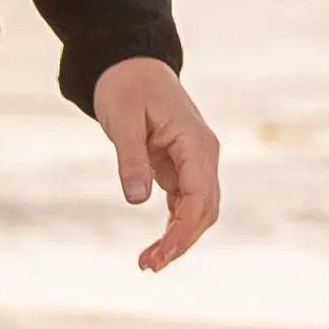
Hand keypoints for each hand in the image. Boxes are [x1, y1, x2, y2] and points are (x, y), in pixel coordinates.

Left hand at [94, 58, 222, 271]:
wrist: (131, 63)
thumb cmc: (126, 86)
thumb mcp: (122, 121)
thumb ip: (131, 160)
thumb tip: (137, 200)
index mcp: (196, 142)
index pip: (199, 197)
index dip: (182, 231)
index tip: (159, 255)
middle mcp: (204, 154)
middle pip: (205, 210)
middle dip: (181, 241)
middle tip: (147, 265)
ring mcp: (196, 160)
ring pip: (200, 210)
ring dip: (180, 237)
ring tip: (148, 261)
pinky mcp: (184, 165)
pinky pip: (187, 202)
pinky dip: (175, 224)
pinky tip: (157, 244)